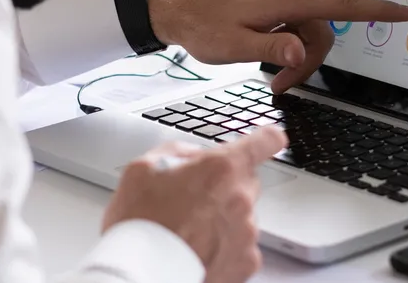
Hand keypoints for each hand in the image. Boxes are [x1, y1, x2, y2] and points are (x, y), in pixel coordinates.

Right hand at [102, 126, 286, 282]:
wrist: (142, 274)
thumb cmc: (139, 226)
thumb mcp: (143, 169)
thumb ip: (177, 152)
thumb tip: (194, 155)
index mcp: (220, 169)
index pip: (265, 141)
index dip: (266, 139)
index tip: (268, 140)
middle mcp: (240, 198)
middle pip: (248, 181)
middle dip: (226, 186)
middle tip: (194, 200)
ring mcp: (246, 232)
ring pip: (243, 214)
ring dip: (224, 218)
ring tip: (190, 230)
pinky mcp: (246, 261)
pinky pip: (241, 244)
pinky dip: (225, 246)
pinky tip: (200, 248)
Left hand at [148, 0, 407, 92]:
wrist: (175, 7)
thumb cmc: (200, 25)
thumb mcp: (233, 47)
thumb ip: (271, 49)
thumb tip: (300, 50)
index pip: (340, 4)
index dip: (376, 9)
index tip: (403, 11)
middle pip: (321, 29)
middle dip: (307, 61)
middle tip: (279, 86)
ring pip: (309, 26)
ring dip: (295, 52)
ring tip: (268, 73)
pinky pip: (295, 16)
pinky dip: (286, 37)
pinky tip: (262, 45)